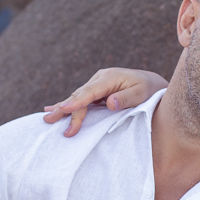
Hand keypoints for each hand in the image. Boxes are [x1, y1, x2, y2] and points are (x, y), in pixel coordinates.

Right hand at [43, 68, 167, 135]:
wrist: (152, 83)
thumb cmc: (149, 90)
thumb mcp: (141, 94)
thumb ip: (126, 98)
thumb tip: (110, 103)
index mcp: (109, 78)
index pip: (90, 92)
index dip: (76, 102)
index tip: (63, 109)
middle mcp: (100, 79)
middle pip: (79, 96)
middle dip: (64, 109)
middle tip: (50, 121)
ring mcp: (97, 84)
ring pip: (77, 97)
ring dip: (62, 108)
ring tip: (47, 118)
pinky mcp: (96, 91)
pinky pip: (80, 99)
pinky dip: (67, 105)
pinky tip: (53, 108)